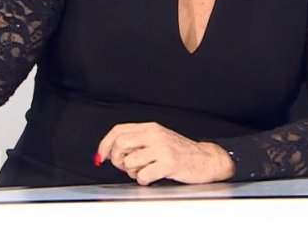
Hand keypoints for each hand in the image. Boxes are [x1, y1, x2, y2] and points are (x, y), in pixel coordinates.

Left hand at [96, 122, 233, 185]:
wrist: (206, 159)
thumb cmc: (180, 152)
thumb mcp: (157, 140)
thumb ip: (137, 142)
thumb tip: (109, 152)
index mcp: (150, 127)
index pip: (119, 130)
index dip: (105, 144)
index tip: (101, 156)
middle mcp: (155, 135)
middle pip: (120, 144)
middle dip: (117, 159)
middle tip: (125, 167)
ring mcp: (162, 148)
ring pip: (129, 162)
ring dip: (132, 172)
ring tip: (144, 171)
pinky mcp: (169, 163)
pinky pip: (143, 176)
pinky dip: (143, 180)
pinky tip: (152, 177)